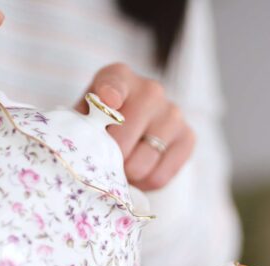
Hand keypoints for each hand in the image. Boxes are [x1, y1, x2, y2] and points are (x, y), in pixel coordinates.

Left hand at [79, 64, 195, 190]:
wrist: (134, 133)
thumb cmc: (101, 124)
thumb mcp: (84, 118)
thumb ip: (81, 127)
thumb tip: (86, 149)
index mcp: (119, 77)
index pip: (115, 83)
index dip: (111, 93)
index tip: (110, 101)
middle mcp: (150, 90)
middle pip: (122, 139)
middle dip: (108, 159)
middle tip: (104, 162)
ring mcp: (172, 113)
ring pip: (140, 164)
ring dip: (126, 175)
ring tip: (121, 168)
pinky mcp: (188, 137)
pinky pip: (159, 176)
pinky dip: (144, 184)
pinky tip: (138, 175)